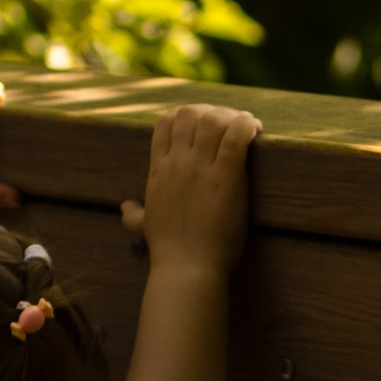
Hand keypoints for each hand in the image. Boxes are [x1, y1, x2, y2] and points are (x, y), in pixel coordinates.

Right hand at [122, 104, 257, 276]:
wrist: (186, 269)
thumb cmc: (170, 250)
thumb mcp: (145, 226)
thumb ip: (133, 215)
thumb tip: (124, 207)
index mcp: (159, 169)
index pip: (165, 121)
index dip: (187, 114)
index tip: (207, 125)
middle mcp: (177, 164)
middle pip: (190, 113)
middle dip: (213, 111)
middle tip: (232, 126)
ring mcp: (199, 169)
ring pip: (212, 119)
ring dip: (232, 116)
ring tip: (249, 127)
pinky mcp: (224, 178)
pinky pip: (236, 137)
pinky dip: (247, 126)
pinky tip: (256, 130)